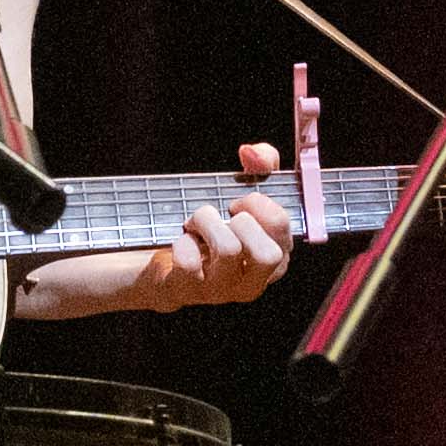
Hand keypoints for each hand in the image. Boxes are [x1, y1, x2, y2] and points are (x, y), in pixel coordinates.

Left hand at [122, 143, 299, 313]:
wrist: (161, 259)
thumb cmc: (212, 225)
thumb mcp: (242, 192)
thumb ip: (261, 163)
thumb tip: (251, 152)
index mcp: (274, 261)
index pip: (283, 229)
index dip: (260, 204)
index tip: (240, 201)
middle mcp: (252, 283)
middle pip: (267, 253)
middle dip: (243, 221)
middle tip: (224, 215)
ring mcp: (220, 292)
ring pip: (228, 250)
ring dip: (206, 221)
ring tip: (196, 222)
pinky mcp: (186, 292)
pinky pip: (189, 262)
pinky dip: (182, 242)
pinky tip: (182, 242)